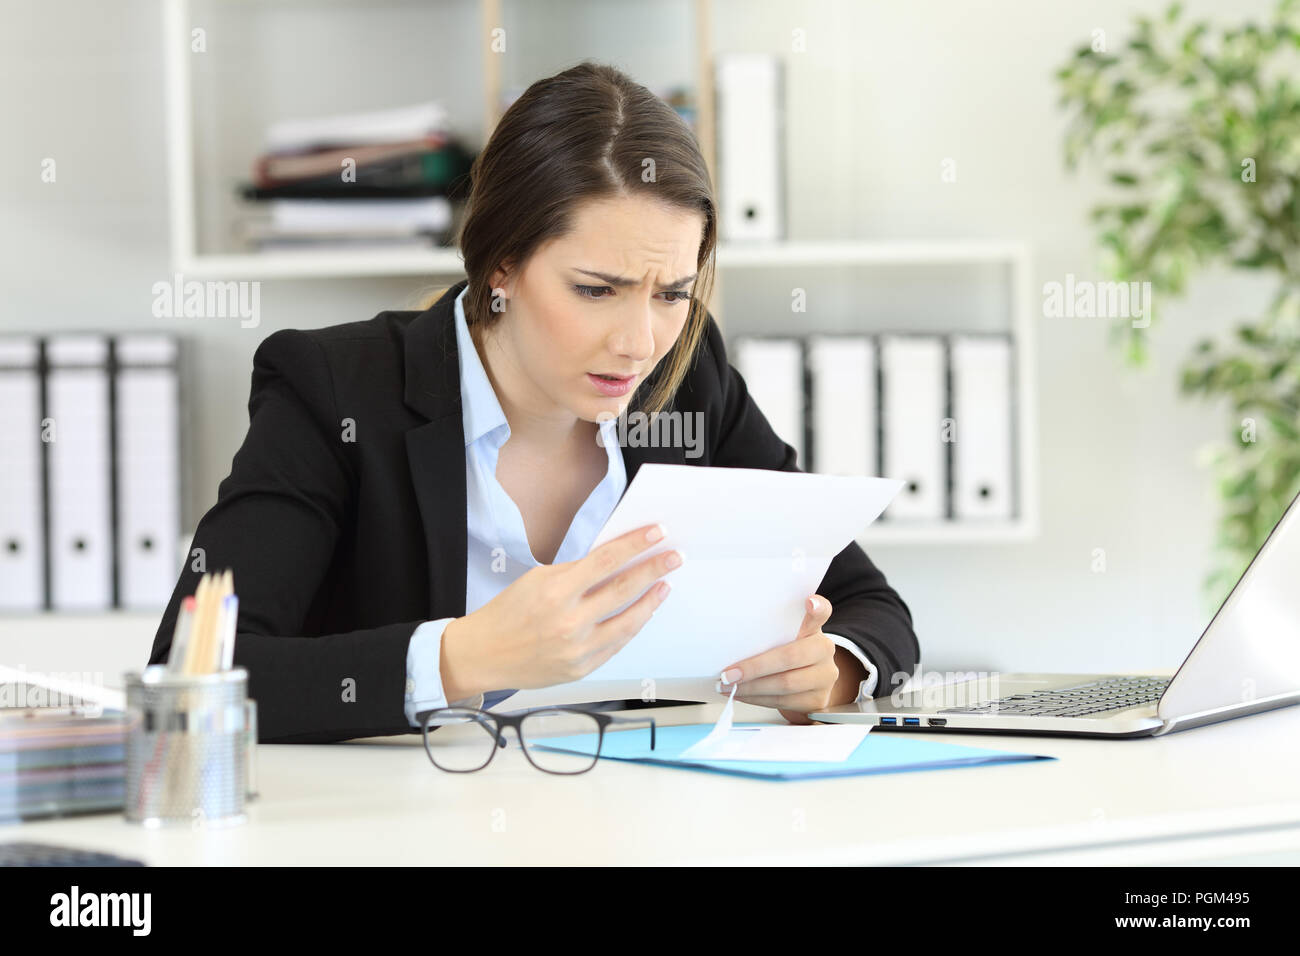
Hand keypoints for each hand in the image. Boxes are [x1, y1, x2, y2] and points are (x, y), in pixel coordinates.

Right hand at [441, 524, 681, 696]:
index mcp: (556, 591)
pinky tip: (643, 612)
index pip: (607, 561)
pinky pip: (617, 643)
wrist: (484, 654)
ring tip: (665, 584)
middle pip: (625, 589)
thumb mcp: (537, 579)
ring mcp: (578, 648)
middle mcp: (570, 622)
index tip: (657, 533)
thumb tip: (614, 559)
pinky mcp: (582, 668)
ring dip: (652, 600)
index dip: (636, 544)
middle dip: (654, 569)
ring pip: (629, 621)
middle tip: (674, 557)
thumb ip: (576, 571)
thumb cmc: (508, 612)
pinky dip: (633, 625)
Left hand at [716, 594, 839, 724]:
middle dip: (754, 668)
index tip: (809, 602)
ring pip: (785, 684)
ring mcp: (825, 677)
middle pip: (790, 657)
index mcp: (815, 629)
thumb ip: (769, 630)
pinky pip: (783, 702)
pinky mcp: (818, 700)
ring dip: (750, 688)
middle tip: (728, 674)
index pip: (822, 612)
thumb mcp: (783, 636)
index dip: (818, 608)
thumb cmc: (787, 652)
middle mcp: (825, 650)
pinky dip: (757, 699)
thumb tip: (732, 630)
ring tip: (727, 686)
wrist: (806, 681)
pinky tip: (741, 694)